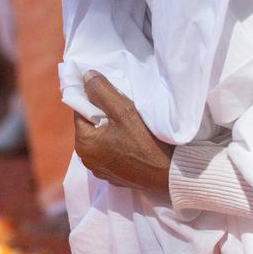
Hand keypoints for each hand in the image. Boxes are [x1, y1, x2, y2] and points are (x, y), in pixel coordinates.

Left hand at [73, 71, 173, 193]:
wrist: (171, 174)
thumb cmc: (146, 142)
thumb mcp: (123, 110)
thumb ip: (101, 91)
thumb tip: (86, 76)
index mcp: (83, 144)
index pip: (81, 112)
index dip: (95, 101)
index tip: (113, 98)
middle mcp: (87, 160)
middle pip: (91, 126)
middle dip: (103, 117)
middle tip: (125, 112)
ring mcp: (100, 170)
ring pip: (101, 140)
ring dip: (111, 131)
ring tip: (131, 127)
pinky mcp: (114, 177)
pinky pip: (110, 154)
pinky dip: (118, 146)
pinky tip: (134, 143)